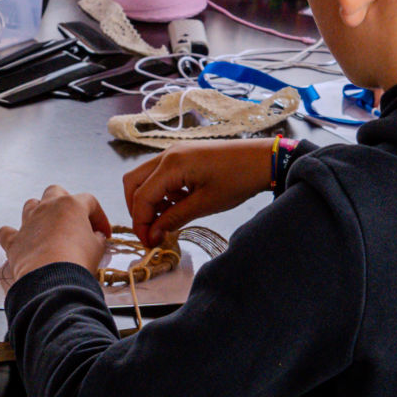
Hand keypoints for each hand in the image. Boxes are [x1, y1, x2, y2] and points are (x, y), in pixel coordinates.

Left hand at [0, 184, 113, 289]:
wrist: (52, 280)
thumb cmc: (77, 261)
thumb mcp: (97, 248)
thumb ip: (97, 238)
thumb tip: (96, 237)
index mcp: (72, 205)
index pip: (90, 202)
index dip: (99, 217)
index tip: (103, 233)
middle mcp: (48, 207)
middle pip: (56, 192)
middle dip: (65, 202)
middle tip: (74, 221)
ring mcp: (29, 222)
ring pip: (31, 205)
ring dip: (39, 212)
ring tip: (49, 229)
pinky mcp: (15, 240)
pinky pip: (7, 232)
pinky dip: (13, 234)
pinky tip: (19, 240)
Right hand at [123, 142, 274, 243]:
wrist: (263, 160)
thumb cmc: (238, 180)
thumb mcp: (205, 204)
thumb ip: (174, 219)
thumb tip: (151, 236)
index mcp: (171, 165)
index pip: (141, 197)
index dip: (140, 223)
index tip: (148, 243)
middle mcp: (167, 155)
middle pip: (133, 183)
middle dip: (137, 210)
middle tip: (150, 232)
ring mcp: (174, 153)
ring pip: (145, 178)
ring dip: (149, 202)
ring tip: (166, 221)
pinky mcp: (183, 156)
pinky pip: (160, 175)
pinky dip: (161, 193)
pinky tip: (177, 206)